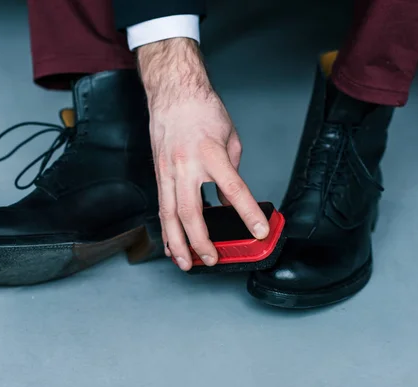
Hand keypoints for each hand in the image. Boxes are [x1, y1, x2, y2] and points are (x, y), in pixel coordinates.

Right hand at [137, 38, 269, 270]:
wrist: (173, 92)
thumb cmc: (201, 109)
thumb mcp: (229, 138)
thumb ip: (231, 172)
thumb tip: (230, 199)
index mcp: (210, 153)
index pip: (232, 189)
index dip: (247, 213)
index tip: (259, 231)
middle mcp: (185, 165)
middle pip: (191, 212)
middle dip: (201, 241)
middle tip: (213, 259)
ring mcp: (168, 171)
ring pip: (169, 215)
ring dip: (177, 243)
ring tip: (186, 263)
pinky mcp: (158, 174)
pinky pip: (162, 207)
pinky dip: (166, 229)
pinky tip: (171, 244)